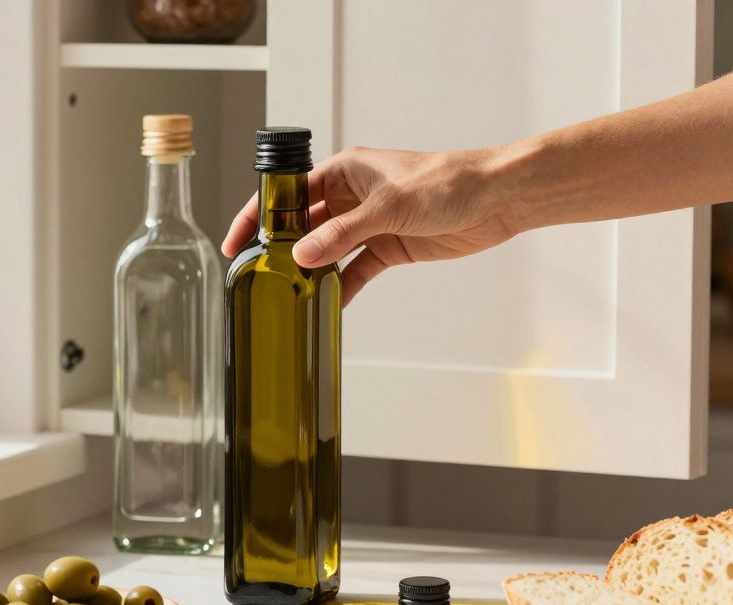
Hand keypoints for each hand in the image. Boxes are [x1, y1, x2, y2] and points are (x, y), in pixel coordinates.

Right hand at [221, 146, 520, 304]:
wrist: (495, 199)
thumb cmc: (447, 182)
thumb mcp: (389, 207)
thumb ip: (343, 233)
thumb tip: (302, 255)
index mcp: (345, 170)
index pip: (288, 192)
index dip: (258, 215)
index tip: (237, 242)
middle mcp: (352, 195)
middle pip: (304, 223)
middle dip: (281, 248)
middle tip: (258, 277)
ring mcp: (370, 223)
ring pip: (327, 249)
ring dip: (311, 270)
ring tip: (288, 295)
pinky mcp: (389, 247)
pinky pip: (355, 269)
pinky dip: (342, 286)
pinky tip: (328, 304)